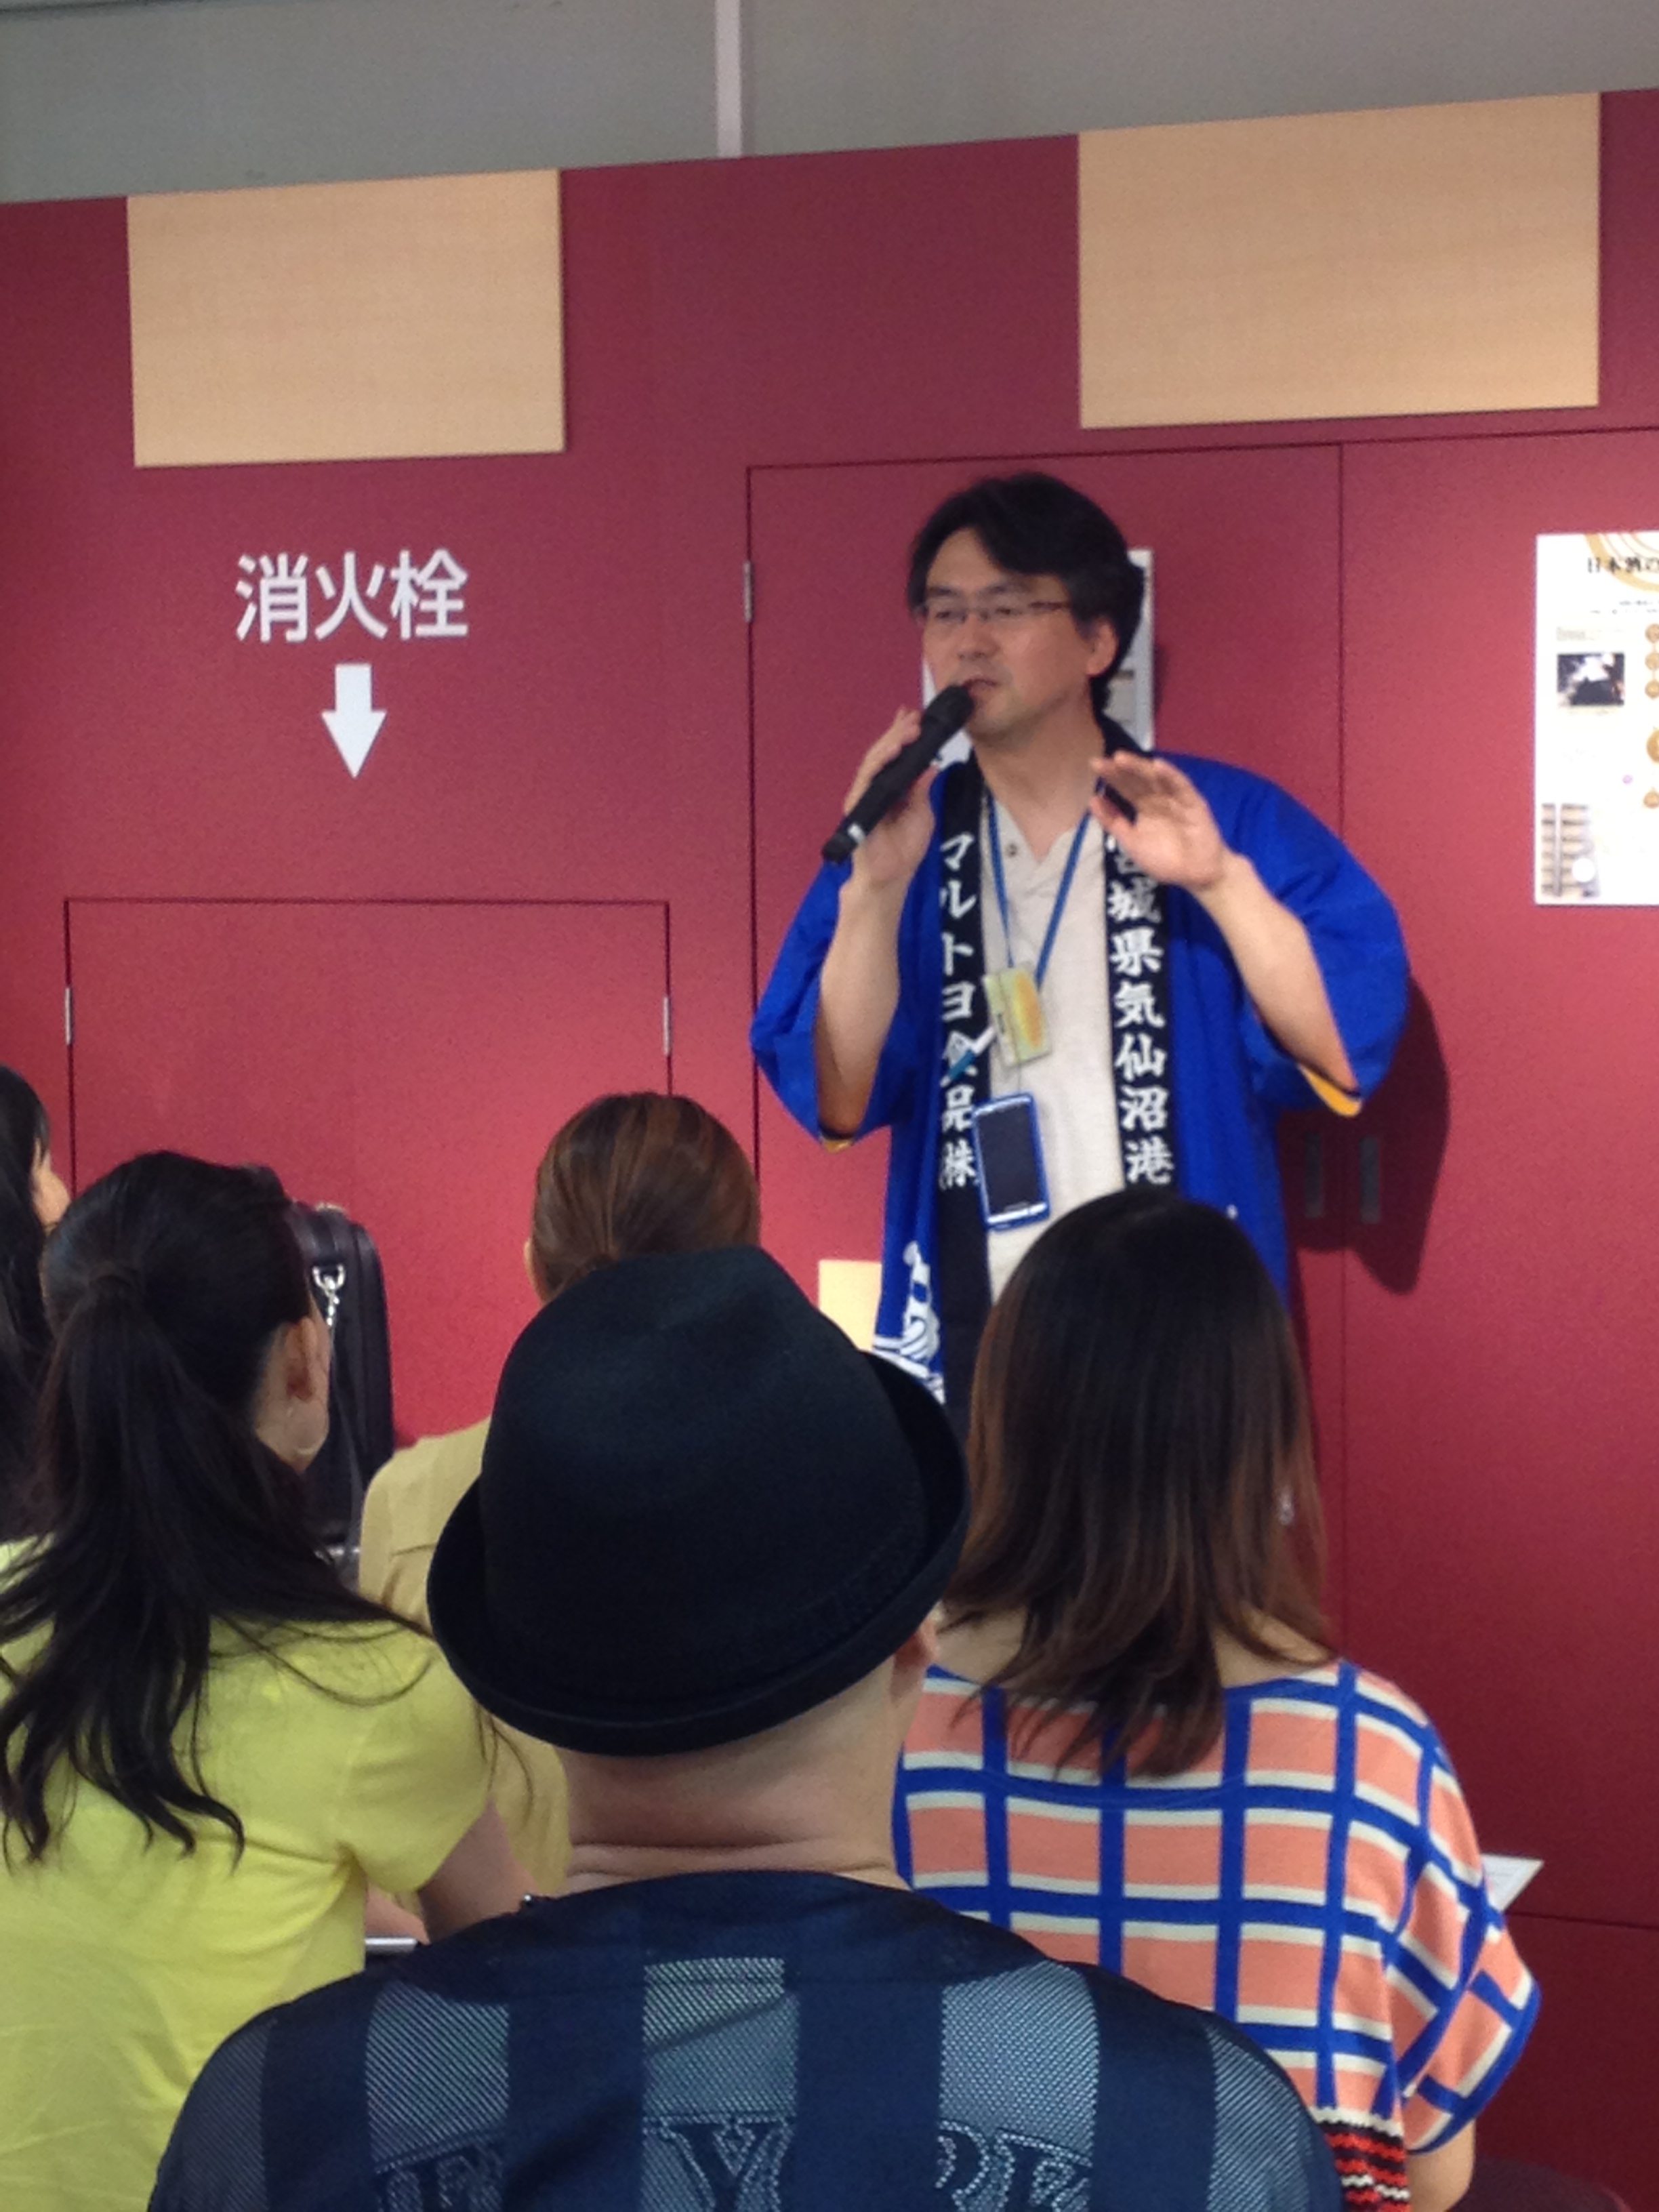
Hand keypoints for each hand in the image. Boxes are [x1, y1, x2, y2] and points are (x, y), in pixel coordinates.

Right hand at [840, 711, 939, 897]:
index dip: (902, 735)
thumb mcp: (922, 813)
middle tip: (915, 716)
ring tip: (909, 727)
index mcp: (890, 788)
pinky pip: (867, 778)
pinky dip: (880, 762)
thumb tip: (931, 764)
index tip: (915, 716)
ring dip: (891, 742)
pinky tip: (893, 750)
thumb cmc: (904, 850)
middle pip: (883, 753)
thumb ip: (922, 789)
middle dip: (899, 732)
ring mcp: (863, 795)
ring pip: (874, 760)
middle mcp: (874, 788)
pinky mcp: (857, 805)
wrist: (891, 878)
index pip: (895, 756)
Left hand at [1089, 752, 1229, 892]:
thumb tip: (1092, 800)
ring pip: (1156, 779)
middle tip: (1100, 762)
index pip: (1126, 787)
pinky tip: (1158, 766)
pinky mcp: (1194, 802)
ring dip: (1140, 768)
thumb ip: (1113, 822)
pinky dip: (1171, 776)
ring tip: (1120, 758)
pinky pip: (1181, 787)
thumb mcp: (1131, 842)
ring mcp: (1176, 798)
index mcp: (1144, 807)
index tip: (1094, 765)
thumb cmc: (1165, 859)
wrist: (1195, 875)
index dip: (1111, 777)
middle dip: (1120, 770)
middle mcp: (1159, 799)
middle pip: (1137, 780)